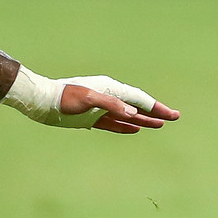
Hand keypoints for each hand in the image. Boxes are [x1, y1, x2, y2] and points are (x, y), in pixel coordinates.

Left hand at [58, 77, 181, 134]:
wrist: (42, 102)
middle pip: (137, 106)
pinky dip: (127, 126)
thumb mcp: (87, 99)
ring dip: (144, 119)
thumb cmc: (63, 98)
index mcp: (111, 89)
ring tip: (160, 124)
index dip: (157, 107)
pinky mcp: (92, 119)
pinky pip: (114, 123)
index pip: (139, 99)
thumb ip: (110, 105)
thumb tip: (132, 113)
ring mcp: (101, 109)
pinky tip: (136, 128)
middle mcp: (109, 98)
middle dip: (156, 112)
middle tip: (175, 117)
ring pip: (128, 116)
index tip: (171, 115)